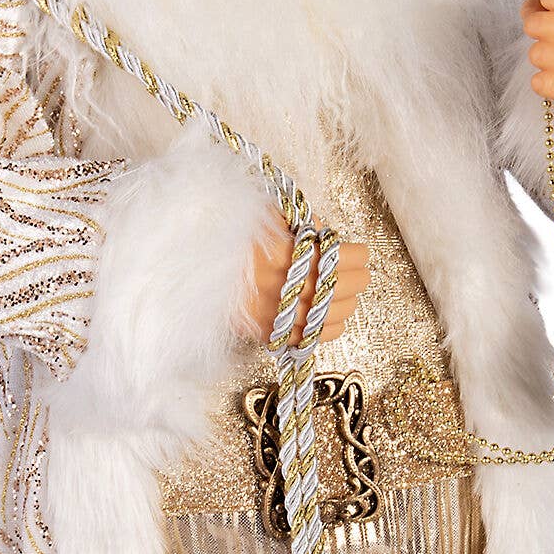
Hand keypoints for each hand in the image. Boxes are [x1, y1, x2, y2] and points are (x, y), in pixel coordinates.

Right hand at [239, 217, 369, 341]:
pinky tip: (330, 316)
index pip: (345, 257)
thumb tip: (326, 232)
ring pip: (338, 313)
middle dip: (356, 275)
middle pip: (346, 286)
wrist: (194, 271)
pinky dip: (331, 327)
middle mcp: (287, 286)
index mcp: (288, 253)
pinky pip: (318, 337)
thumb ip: (300, 221)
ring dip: (346, 301)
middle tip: (355, 270)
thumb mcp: (265, 216)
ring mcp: (281, 314)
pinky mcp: (272, 334)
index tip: (358, 251)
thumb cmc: (230, 239)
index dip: (358, 253)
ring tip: (341, 292)